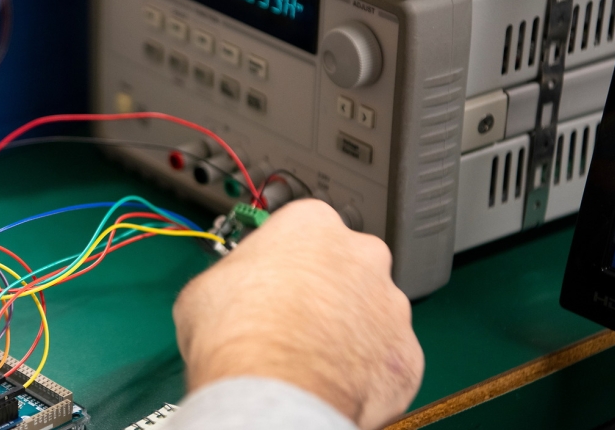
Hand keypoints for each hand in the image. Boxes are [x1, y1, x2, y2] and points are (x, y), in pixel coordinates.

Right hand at [173, 199, 422, 429]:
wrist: (272, 390)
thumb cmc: (238, 334)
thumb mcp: (206, 286)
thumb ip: (237, 277)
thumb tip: (230, 292)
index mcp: (312, 224)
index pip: (304, 230)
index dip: (285, 259)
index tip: (274, 276)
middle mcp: (362, 255)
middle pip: (347, 267)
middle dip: (326, 290)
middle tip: (294, 319)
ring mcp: (392, 305)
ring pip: (371, 314)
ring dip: (348, 330)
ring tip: (311, 357)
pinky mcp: (408, 354)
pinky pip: (387, 359)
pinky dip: (366, 370)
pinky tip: (334, 380)